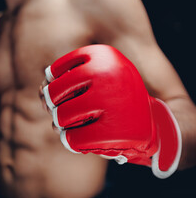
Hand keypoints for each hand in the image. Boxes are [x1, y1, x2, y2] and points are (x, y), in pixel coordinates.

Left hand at [40, 44, 181, 178]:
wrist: (154, 122)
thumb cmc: (114, 96)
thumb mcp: (96, 75)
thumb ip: (65, 77)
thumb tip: (42, 87)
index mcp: (105, 56)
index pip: (57, 70)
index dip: (52, 83)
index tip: (59, 89)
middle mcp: (108, 76)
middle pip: (55, 94)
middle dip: (52, 105)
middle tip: (60, 110)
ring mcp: (111, 104)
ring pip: (61, 116)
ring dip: (60, 124)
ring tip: (70, 123)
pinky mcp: (113, 132)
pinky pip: (73, 139)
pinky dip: (71, 141)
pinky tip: (76, 137)